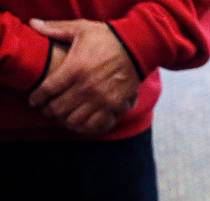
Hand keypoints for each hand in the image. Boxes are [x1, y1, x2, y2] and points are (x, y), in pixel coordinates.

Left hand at [28, 18, 139, 135]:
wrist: (137, 49)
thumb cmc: (107, 39)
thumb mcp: (80, 29)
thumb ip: (56, 29)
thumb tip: (34, 25)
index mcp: (75, 69)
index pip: (48, 90)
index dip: (38, 98)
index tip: (34, 101)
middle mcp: (87, 88)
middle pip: (60, 108)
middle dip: (50, 112)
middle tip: (47, 110)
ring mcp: (102, 100)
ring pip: (76, 120)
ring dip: (66, 121)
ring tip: (63, 118)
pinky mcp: (116, 107)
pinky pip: (97, 126)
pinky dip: (87, 128)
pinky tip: (82, 124)